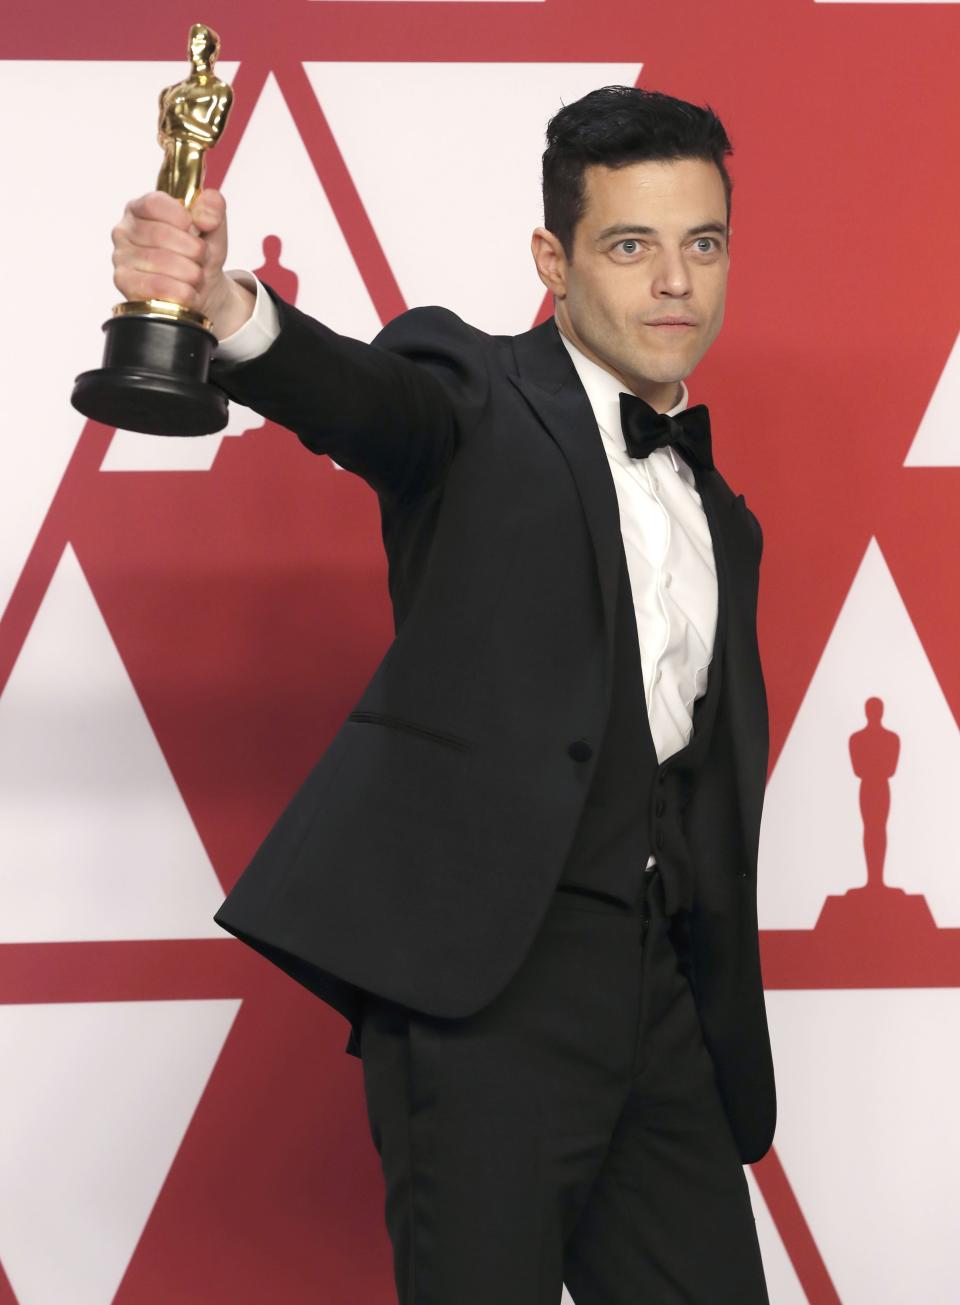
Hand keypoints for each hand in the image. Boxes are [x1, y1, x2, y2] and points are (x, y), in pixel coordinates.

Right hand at [110, 188, 253, 339]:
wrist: (201, 291)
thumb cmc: (198, 255)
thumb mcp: (212, 228)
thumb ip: (213, 209)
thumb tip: (206, 211)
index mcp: (140, 208)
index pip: (154, 203)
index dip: (181, 217)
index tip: (197, 228)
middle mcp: (125, 231)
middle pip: (160, 234)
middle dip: (193, 249)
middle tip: (202, 258)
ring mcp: (121, 258)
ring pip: (162, 262)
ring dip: (191, 272)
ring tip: (196, 275)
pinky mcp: (126, 284)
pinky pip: (158, 287)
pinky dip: (183, 292)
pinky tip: (188, 291)